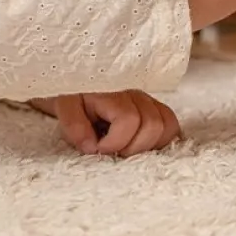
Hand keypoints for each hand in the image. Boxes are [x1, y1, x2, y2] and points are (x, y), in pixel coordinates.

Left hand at [30, 90, 181, 156]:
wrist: (74, 83)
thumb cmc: (71, 96)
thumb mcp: (64, 108)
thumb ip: (75, 126)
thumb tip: (92, 147)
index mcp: (112, 91)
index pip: (129, 120)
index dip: (115, 142)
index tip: (97, 148)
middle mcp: (135, 93)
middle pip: (153, 124)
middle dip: (133, 147)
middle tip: (114, 152)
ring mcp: (148, 99)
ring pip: (167, 125)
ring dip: (148, 145)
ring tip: (127, 148)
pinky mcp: (155, 107)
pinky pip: (171, 124)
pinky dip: (160, 139)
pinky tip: (140, 144)